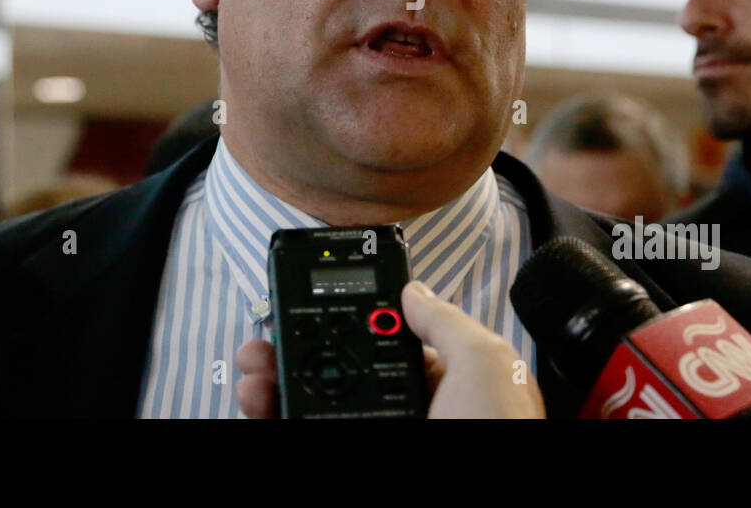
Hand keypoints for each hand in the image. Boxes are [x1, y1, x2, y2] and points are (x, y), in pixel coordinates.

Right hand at [234, 281, 544, 417]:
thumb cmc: (497, 434)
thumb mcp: (485, 364)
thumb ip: (446, 322)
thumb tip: (414, 291)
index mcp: (440, 382)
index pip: (381, 341)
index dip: (342, 320)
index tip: (307, 304)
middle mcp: (402, 410)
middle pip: (334, 370)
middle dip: (294, 349)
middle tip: (264, 340)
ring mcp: (371, 432)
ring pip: (310, 404)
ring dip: (272, 383)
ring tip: (253, 373)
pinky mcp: (343, 460)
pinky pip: (300, 430)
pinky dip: (271, 417)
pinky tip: (259, 404)